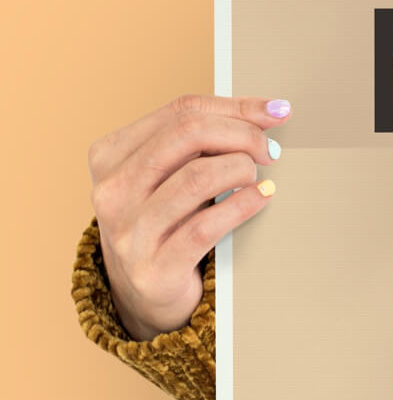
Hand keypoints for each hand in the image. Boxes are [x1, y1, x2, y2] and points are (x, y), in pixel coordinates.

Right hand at [87, 94, 288, 339]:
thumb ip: (208, 138)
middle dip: (242, 134)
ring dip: (242, 169)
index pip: (182, 111)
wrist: (147, 292)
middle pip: (188, 134)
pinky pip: (205, 227)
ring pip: (197, 177)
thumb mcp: (174, 173)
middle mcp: (111, 190)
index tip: (277, 112)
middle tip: (269, 150)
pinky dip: (243, 205)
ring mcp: (128, 231)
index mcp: (110, 155)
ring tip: (258, 176)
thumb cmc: (169, 220)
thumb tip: (271, 110)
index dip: (237, 108)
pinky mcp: (152, 268)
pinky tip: (261, 196)